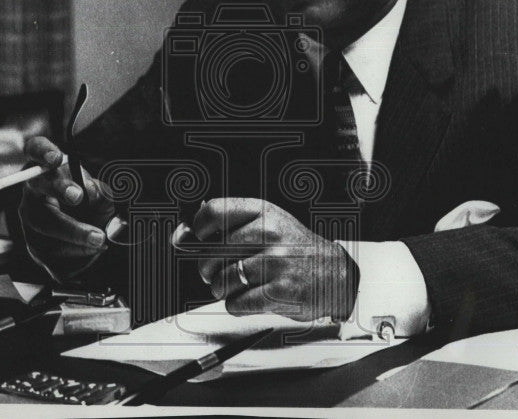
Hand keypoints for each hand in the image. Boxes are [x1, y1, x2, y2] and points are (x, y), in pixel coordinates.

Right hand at [17, 136, 114, 282]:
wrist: (86, 239)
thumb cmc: (89, 206)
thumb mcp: (100, 195)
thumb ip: (98, 190)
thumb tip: (90, 190)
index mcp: (48, 168)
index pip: (36, 150)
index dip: (42, 151)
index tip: (56, 158)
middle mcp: (34, 190)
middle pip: (38, 185)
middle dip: (59, 189)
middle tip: (78, 196)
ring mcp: (29, 217)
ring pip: (44, 222)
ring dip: (74, 231)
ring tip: (98, 237)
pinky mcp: (34, 243)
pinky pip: (50, 247)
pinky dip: (74, 250)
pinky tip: (90, 248)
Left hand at [193, 198, 358, 321]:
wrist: (335, 275)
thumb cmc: (296, 249)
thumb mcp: (270, 222)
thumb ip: (230, 224)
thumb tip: (182, 233)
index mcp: (263, 211)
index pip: (214, 212)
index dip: (196, 228)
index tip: (197, 238)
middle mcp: (269, 233)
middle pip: (212, 254)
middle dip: (208, 269)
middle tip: (219, 271)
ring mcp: (275, 262)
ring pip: (222, 281)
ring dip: (222, 289)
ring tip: (237, 285)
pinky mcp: (279, 291)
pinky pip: (236, 303)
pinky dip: (236, 305)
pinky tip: (251, 297)